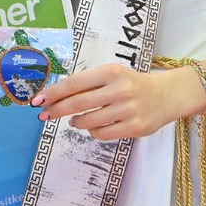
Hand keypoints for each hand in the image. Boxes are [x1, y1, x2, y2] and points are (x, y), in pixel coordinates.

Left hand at [32, 61, 201, 140]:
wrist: (166, 95)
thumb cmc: (133, 83)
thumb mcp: (113, 74)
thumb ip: (89, 83)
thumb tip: (57, 96)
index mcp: (111, 71)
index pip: (75, 83)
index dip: (54, 92)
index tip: (38, 100)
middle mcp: (119, 89)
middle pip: (78, 103)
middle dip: (56, 110)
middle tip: (43, 114)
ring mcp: (128, 110)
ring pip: (88, 121)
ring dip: (76, 122)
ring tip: (74, 120)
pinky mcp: (135, 127)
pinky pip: (102, 134)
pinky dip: (92, 131)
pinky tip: (92, 126)